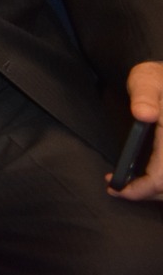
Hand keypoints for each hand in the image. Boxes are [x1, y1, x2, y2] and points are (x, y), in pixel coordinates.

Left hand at [110, 61, 162, 200]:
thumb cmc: (157, 80)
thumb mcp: (146, 81)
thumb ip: (144, 95)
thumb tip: (143, 114)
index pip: (162, 178)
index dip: (142, 190)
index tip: (117, 189)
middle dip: (147, 193)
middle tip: (119, 189)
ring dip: (156, 191)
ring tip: (131, 186)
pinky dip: (161, 183)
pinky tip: (146, 179)